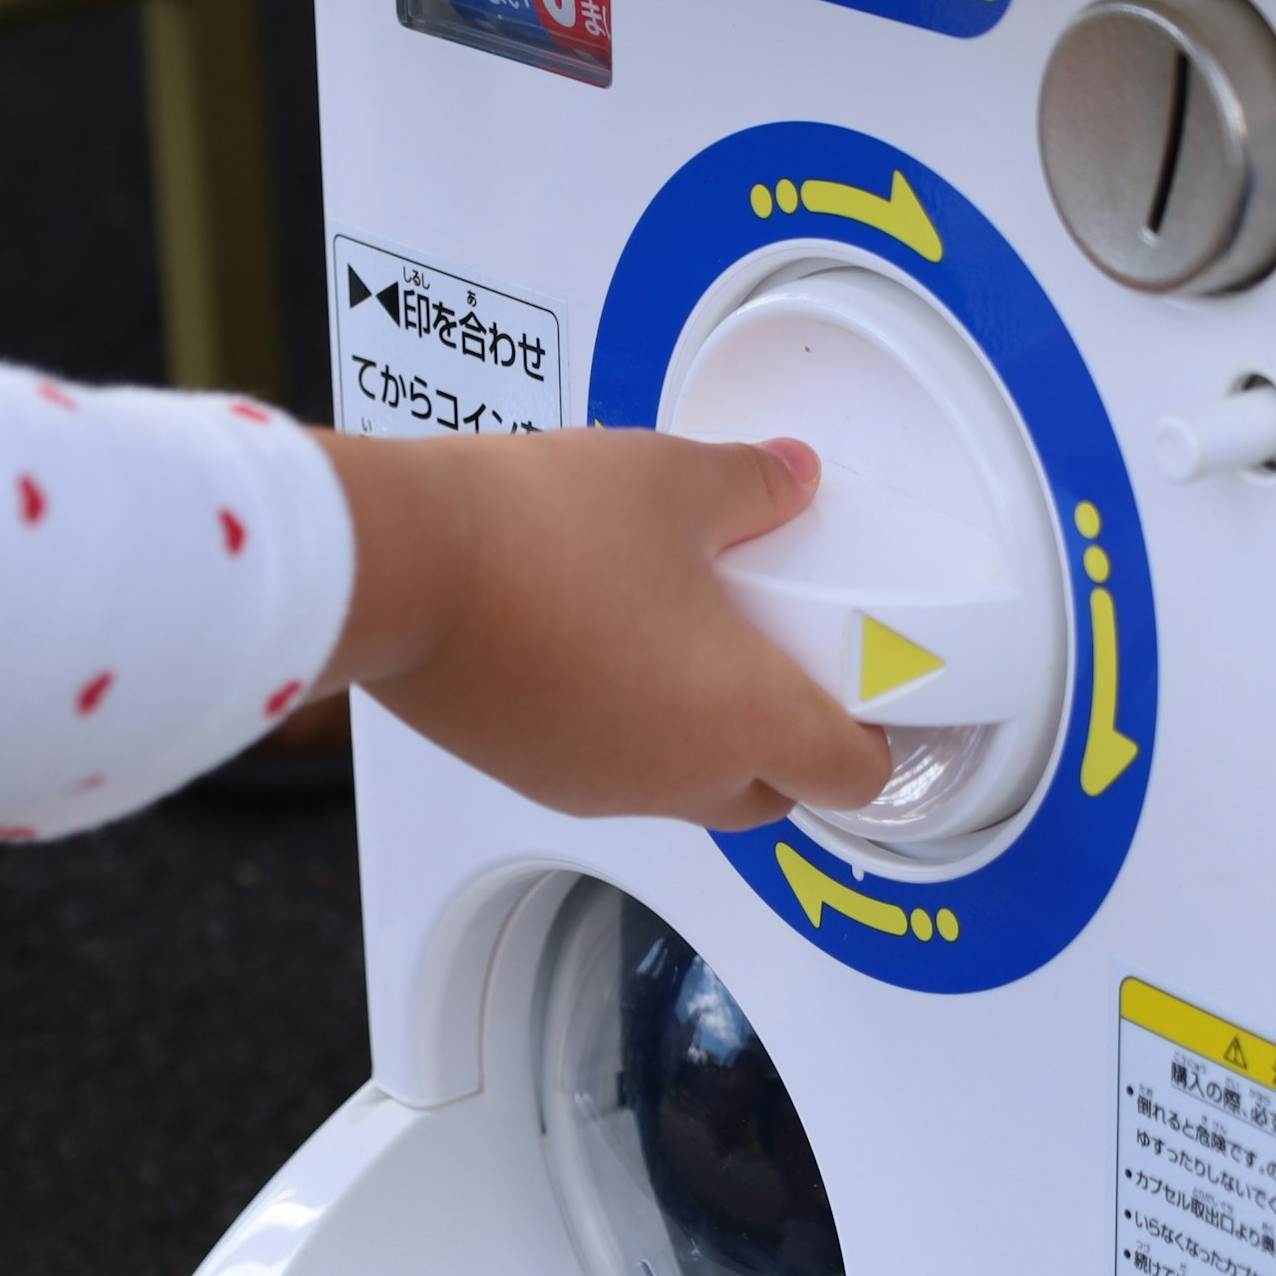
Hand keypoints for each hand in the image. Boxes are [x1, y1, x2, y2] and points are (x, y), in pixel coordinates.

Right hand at [314, 429, 891, 829]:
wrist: (397, 563)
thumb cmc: (535, 533)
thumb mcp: (676, 478)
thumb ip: (755, 484)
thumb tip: (791, 477)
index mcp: (742, 719)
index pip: (854, 776)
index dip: (877, 740)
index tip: (876, 699)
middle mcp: (677, 777)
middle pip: (771, 798)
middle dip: (793, 746)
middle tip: (788, 665)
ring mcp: (599, 785)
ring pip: (686, 787)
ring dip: (705, 737)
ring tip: (691, 641)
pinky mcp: (532, 772)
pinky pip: (611, 768)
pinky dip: (629, 727)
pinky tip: (610, 646)